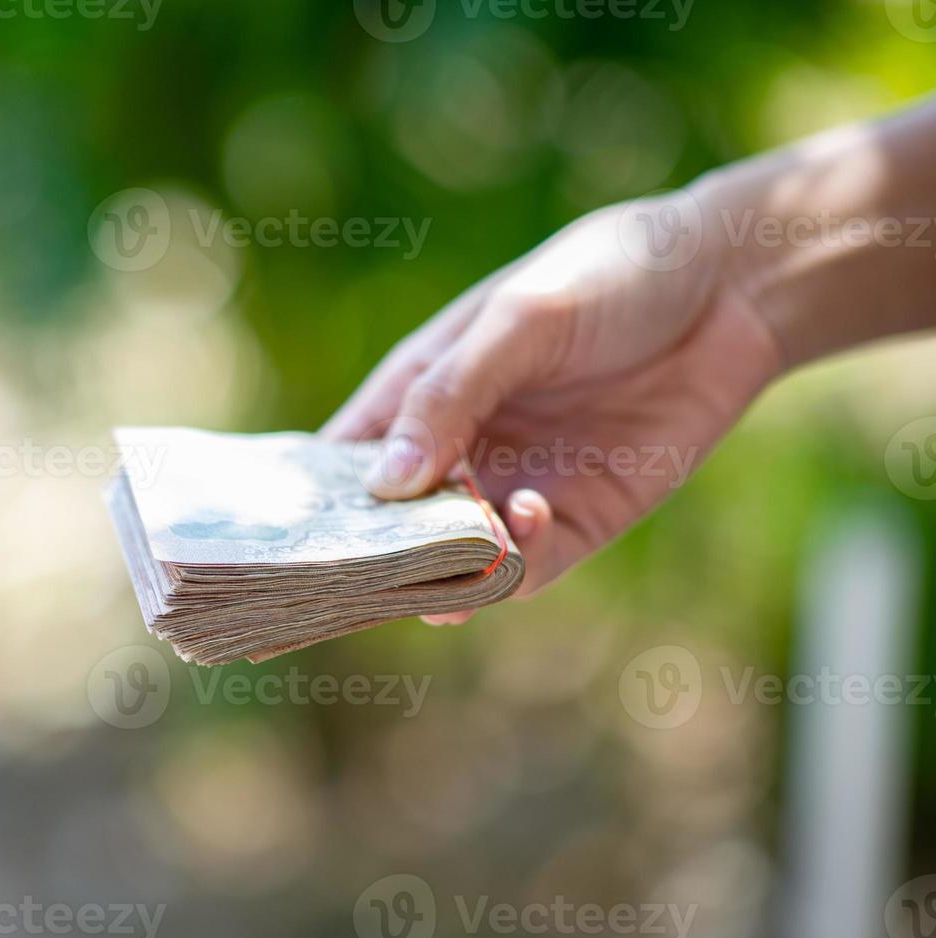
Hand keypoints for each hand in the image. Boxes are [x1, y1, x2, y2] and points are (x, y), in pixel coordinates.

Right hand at [322, 191, 783, 615]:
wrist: (733, 288)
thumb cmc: (610, 275)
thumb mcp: (517, 320)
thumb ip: (449, 396)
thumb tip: (383, 485)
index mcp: (418, 393)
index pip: (341, 465)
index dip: (310, 509)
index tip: (285, 547)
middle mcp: (456, 450)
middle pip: (389, 531)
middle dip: (374, 562)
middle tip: (363, 580)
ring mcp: (512, 488)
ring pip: (451, 563)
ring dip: (443, 573)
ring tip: (452, 558)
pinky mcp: (575, 518)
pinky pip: (526, 566)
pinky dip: (512, 562)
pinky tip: (526, 518)